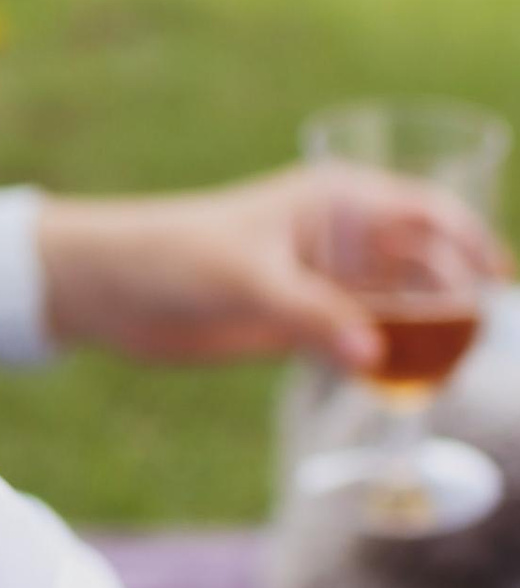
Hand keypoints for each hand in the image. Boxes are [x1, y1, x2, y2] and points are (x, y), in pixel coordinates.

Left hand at [35, 166, 506, 372]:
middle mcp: (341, 236)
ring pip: (400, 304)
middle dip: (457, 296)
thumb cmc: (172, 258)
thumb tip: (378, 357)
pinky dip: (389, 358)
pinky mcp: (301, 321)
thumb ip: (312, 316)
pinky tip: (407, 389)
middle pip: (426, 262)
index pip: (430, 211)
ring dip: (428, 332)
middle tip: (481, 341)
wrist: (106, 290)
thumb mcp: (246, 281)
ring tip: (453, 371)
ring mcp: (323, 280)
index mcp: (338, 199)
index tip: (502, 285)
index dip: (473, 242)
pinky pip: (365, 338)